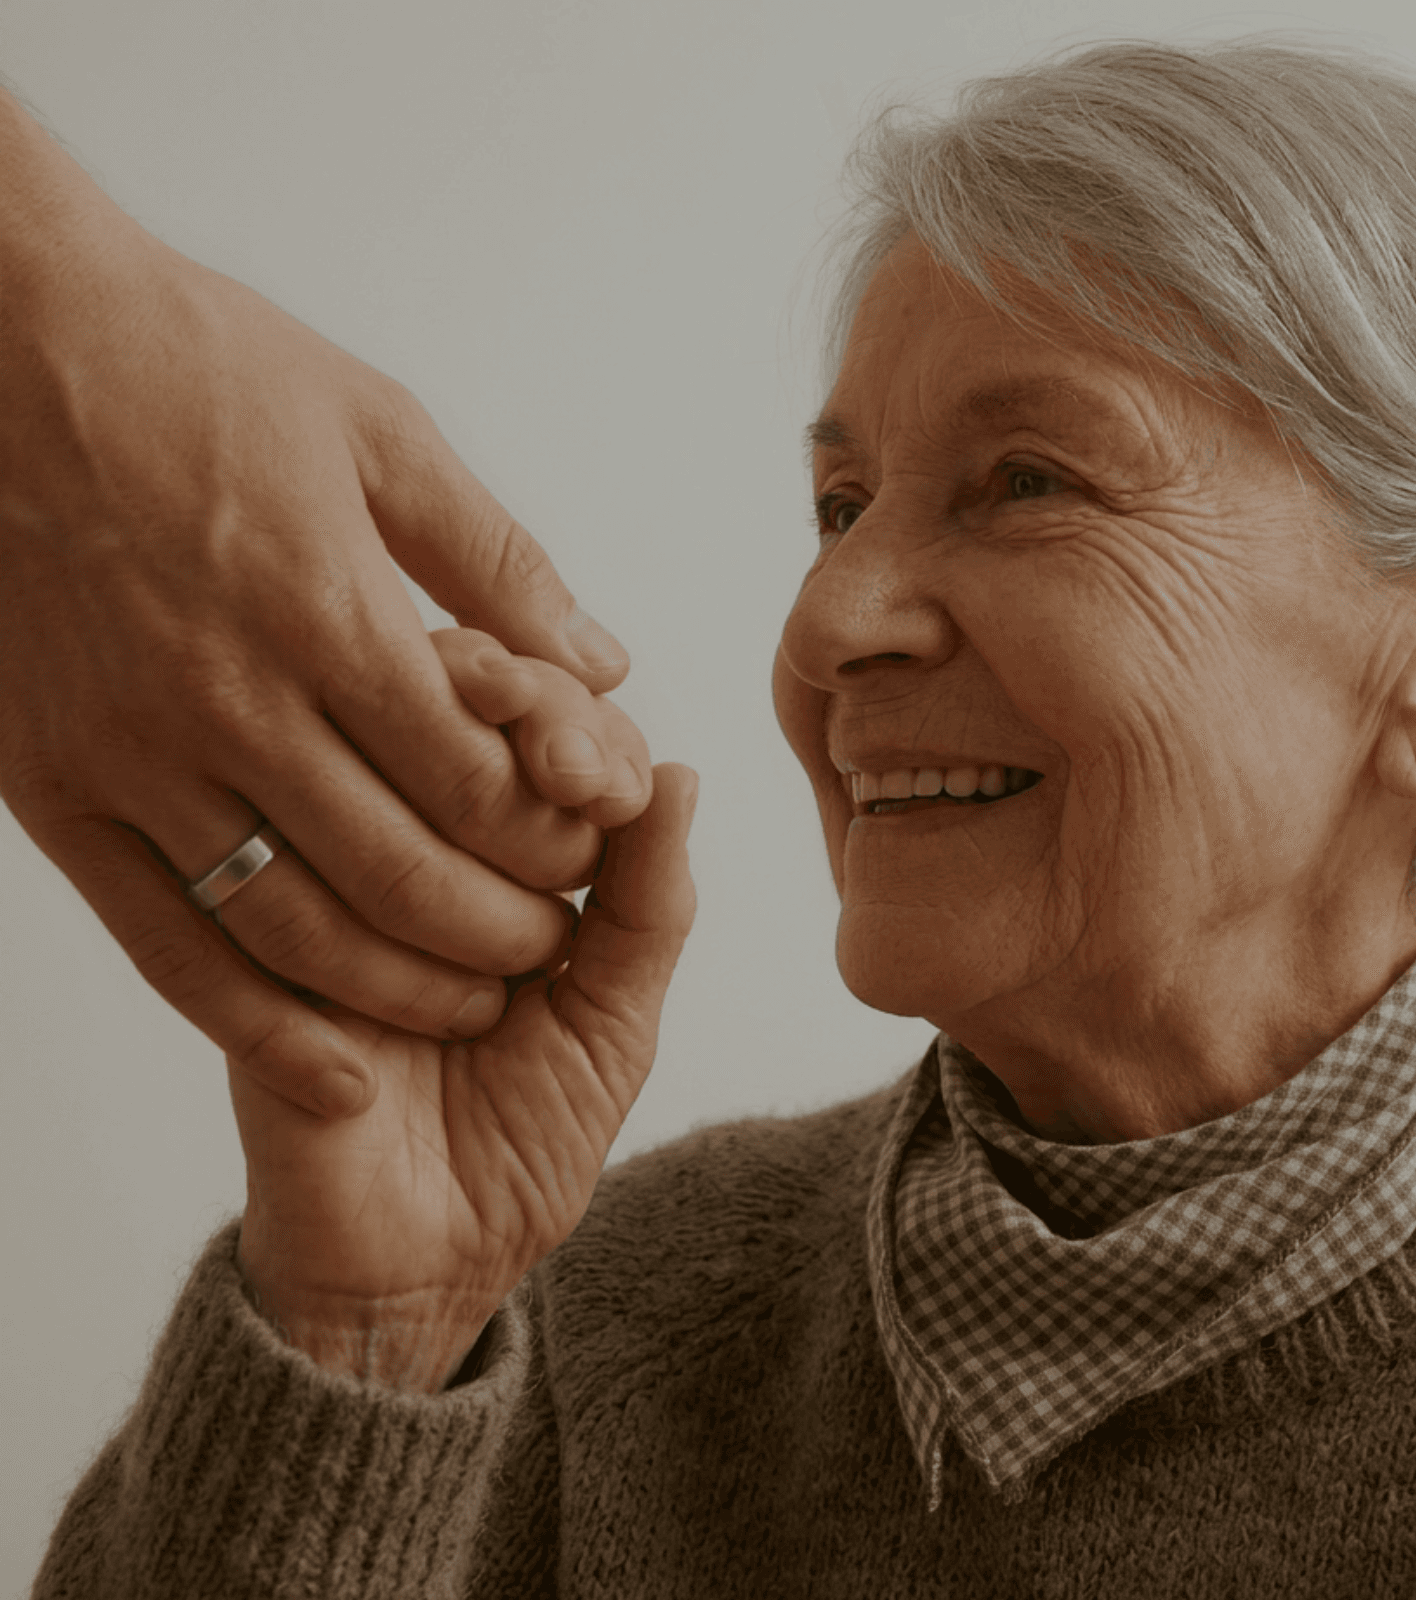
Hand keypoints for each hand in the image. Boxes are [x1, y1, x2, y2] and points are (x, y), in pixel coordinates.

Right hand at [0, 90, 632, 1093]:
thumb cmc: (200, 370)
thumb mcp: (379, 432)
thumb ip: (500, 562)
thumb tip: (605, 667)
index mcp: (329, 610)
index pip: (477, 782)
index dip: (555, 842)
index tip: (592, 861)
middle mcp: (231, 700)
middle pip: (404, 875)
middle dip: (502, 933)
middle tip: (551, 948)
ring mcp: (131, 755)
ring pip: (292, 932)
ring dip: (401, 993)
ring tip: (473, 1004)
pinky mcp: (50, 790)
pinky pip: (163, 942)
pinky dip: (254, 1024)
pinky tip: (332, 1069)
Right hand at [233, 764, 698, 1391]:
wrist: (416, 1268)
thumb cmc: (522, 1141)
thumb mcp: (615, 1019)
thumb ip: (649, 902)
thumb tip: (682, 771)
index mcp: (493, 848)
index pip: (532, 718)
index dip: (581, 724)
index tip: (616, 780)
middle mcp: (402, 844)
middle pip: (445, 703)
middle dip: (533, 722)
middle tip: (583, 785)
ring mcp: (321, 884)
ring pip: (372, 761)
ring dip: (471, 816)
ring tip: (535, 917)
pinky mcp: (254, 952)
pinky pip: (297, 876)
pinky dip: (392, 908)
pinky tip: (463, 992)